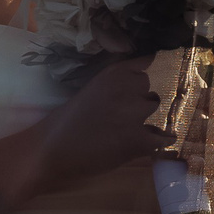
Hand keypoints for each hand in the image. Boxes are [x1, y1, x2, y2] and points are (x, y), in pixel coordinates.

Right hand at [10, 56, 168, 199]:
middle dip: (138, 98)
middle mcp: (126, 89)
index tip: (137, 83)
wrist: (51, 150)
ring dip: (146, 117)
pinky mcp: (137, 140)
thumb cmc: (64, 122)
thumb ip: (114, 84)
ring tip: (130, 129)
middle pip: (148, 88)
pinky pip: (163, 138)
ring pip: (156, 109)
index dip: (139, 76)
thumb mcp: (90, 90)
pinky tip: (154, 142)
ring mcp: (134, 115)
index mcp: (112, 74)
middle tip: (123, 113)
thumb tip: (142, 74)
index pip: (143, 62)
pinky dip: (161, 140)